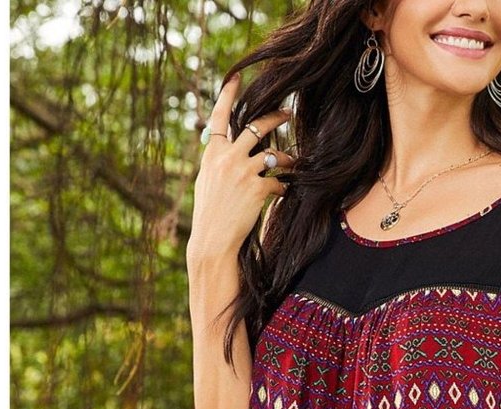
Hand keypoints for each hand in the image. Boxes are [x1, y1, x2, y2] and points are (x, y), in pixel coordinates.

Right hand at [188, 74, 295, 261]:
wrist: (212, 240)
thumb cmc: (209, 214)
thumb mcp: (206, 181)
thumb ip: (218, 161)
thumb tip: (226, 147)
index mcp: (212, 153)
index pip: (218, 117)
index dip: (228, 95)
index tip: (236, 77)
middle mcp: (227, 157)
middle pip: (256, 127)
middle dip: (275, 117)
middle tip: (289, 112)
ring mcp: (243, 171)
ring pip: (273, 153)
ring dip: (287, 157)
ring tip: (294, 161)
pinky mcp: (257, 189)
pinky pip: (278, 181)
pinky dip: (283, 187)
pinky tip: (284, 192)